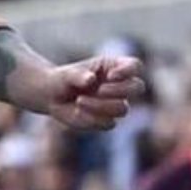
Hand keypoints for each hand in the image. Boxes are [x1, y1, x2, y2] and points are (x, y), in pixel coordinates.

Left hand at [22, 55, 146, 131]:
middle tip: (99, 90)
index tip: (110, 75)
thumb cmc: (62, 80)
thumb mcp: (65, 74)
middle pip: (138, 87)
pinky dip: (92, 118)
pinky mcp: (108, 120)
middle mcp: (119, 86)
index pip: (135, 66)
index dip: (128, 71)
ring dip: (101, 106)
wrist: (52, 97)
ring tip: (79, 101)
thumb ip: (77, 75)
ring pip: (123, 108)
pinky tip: (78, 111)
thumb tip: (91, 79)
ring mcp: (116, 104)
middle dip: (119, 90)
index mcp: (114, 68)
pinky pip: (109, 123)